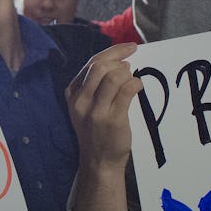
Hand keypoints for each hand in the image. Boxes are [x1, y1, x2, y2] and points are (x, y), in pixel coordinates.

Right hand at [66, 43, 141, 172]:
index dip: (113, 51)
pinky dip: (135, 84)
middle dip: (120, 58)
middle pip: (100, 66)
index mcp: (73, 93)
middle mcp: (81, 101)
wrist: (98, 162)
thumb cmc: (96, 132)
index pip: (91, 63)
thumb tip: (121, 63)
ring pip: (113, 76)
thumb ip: (96, 85)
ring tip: (132, 80)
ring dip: (128, 73)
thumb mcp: (86, 107)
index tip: (129, 47)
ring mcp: (95, 111)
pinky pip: (126, 91)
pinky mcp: (112, 119)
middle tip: (132, 61)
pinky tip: (138, 87)